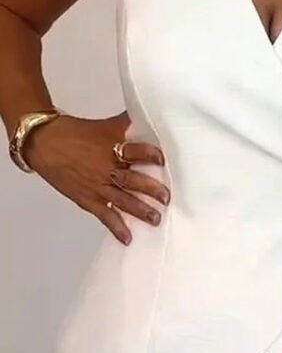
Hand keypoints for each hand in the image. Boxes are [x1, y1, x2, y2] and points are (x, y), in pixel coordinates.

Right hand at [23, 111, 169, 244]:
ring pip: (121, 199)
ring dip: (139, 210)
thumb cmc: (76, 132)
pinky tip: (128, 238)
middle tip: (166, 197)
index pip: (132, 150)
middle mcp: (106, 167)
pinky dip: (116, 227)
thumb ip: (128, 124)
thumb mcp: (106, 125)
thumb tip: (150, 114)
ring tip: (156, 218)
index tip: (162, 159)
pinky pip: (104, 215)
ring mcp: (97, 185)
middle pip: (130, 179)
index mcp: (111, 146)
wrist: (45, 143)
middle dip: (149, 189)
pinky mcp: (88, 199)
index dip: (147, 154)